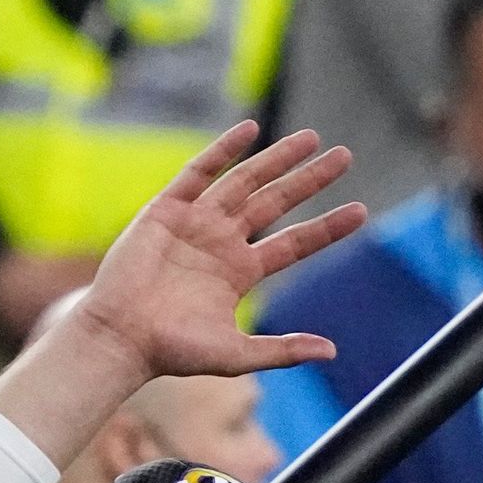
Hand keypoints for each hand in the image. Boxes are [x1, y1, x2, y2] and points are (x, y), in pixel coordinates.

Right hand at [69, 121, 365, 383]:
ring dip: (277, 159)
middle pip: (277, 202)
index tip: (361, 211)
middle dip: (310, 179)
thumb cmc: (173, 350)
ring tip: (313, 139)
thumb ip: (284, 350)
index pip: (295, 242)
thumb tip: (332, 352)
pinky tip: (250, 129)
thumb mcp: (238, 354)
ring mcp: (195, 223)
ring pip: (245, 181)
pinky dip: (223, 150)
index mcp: (241, 272)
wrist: (121, 338)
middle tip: (345, 156)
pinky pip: (198, 172)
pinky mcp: (166, 210)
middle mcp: (222, 242)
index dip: (327, 226)